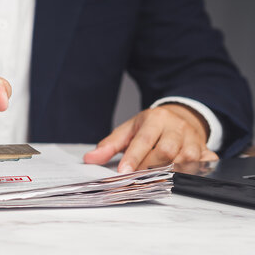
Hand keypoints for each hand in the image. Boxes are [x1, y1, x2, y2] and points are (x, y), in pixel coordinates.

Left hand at [83, 104, 218, 172]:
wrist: (180, 116)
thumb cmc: (150, 126)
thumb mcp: (128, 130)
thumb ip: (109, 145)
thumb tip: (90, 159)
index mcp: (156, 119)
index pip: (144, 140)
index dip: (134, 158)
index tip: (123, 172)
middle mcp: (176, 127)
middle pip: (167, 151)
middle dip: (151, 167)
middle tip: (137, 178)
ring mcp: (194, 139)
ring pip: (187, 159)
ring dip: (171, 172)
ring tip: (156, 179)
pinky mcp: (206, 149)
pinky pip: (206, 164)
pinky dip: (196, 172)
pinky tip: (184, 177)